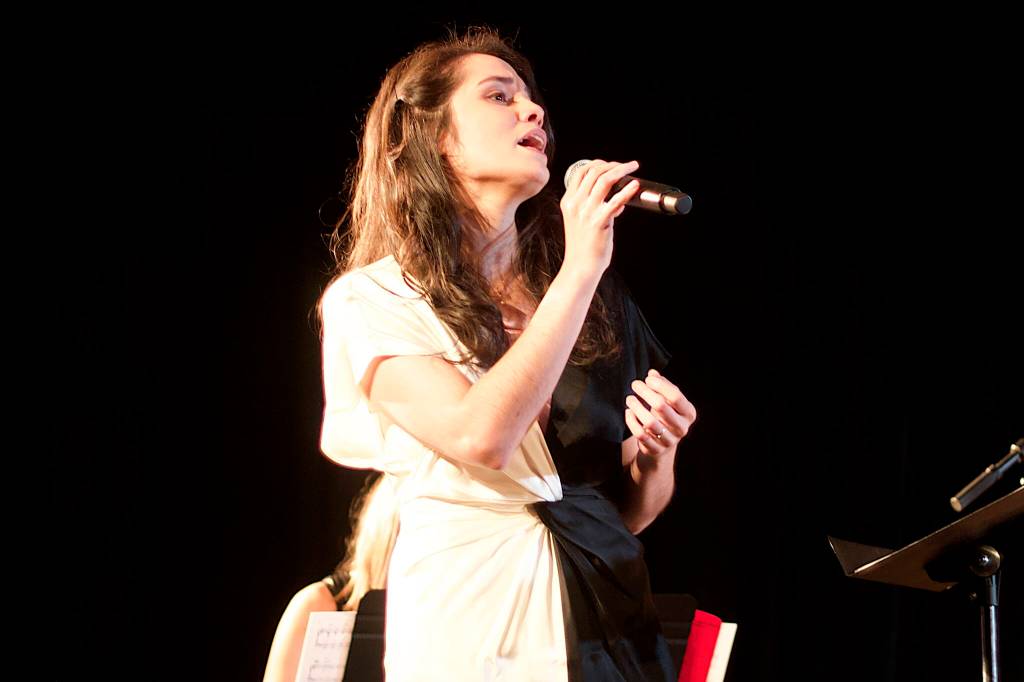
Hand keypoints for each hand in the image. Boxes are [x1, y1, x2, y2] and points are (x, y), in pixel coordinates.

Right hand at [560, 159, 641, 276]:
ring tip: (632, 168)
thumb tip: (617, 198)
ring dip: (621, 170)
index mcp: (568, 202)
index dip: (598, 163)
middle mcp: (575, 204)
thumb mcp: (580, 222)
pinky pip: (615, 200)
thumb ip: (594, 207)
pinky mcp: (599, 222)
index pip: (581, 172)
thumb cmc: (583, 247)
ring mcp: (586, 212)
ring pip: (604, 180)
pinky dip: (627, 191)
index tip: (612, 165)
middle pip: (594, 172)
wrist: (581, 266)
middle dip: (614, 164)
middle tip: (628, 165)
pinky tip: (635, 186)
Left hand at [625, 369, 696, 457]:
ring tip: (629, 398)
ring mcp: (669, 440)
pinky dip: (632, 421)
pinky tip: (628, 412)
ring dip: (636, 407)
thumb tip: (652, 373)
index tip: (647, 379)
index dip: (660, 385)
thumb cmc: (665, 416)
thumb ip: (662, 386)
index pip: (675, 396)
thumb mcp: (668, 400)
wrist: (662, 443)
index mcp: (688, 413)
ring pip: (649, 422)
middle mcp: (682, 428)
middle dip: (645, 392)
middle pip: (661, 406)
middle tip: (635, 384)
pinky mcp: (655, 449)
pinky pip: (640, 434)